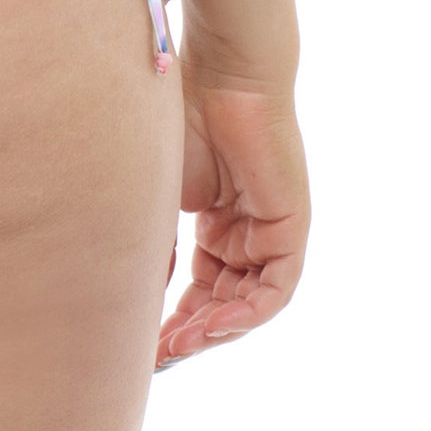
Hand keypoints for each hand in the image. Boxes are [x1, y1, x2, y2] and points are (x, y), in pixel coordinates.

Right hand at [156, 66, 308, 371]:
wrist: (221, 74)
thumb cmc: (182, 117)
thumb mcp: (160, 195)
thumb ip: (157, 244)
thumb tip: (139, 296)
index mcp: (217, 221)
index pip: (202, 288)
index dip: (176, 319)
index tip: (144, 345)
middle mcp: (246, 232)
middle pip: (224, 302)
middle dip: (191, 334)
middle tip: (156, 356)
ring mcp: (271, 231)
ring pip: (248, 303)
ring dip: (214, 330)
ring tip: (178, 346)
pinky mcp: (291, 228)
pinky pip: (274, 289)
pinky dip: (246, 314)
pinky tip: (212, 325)